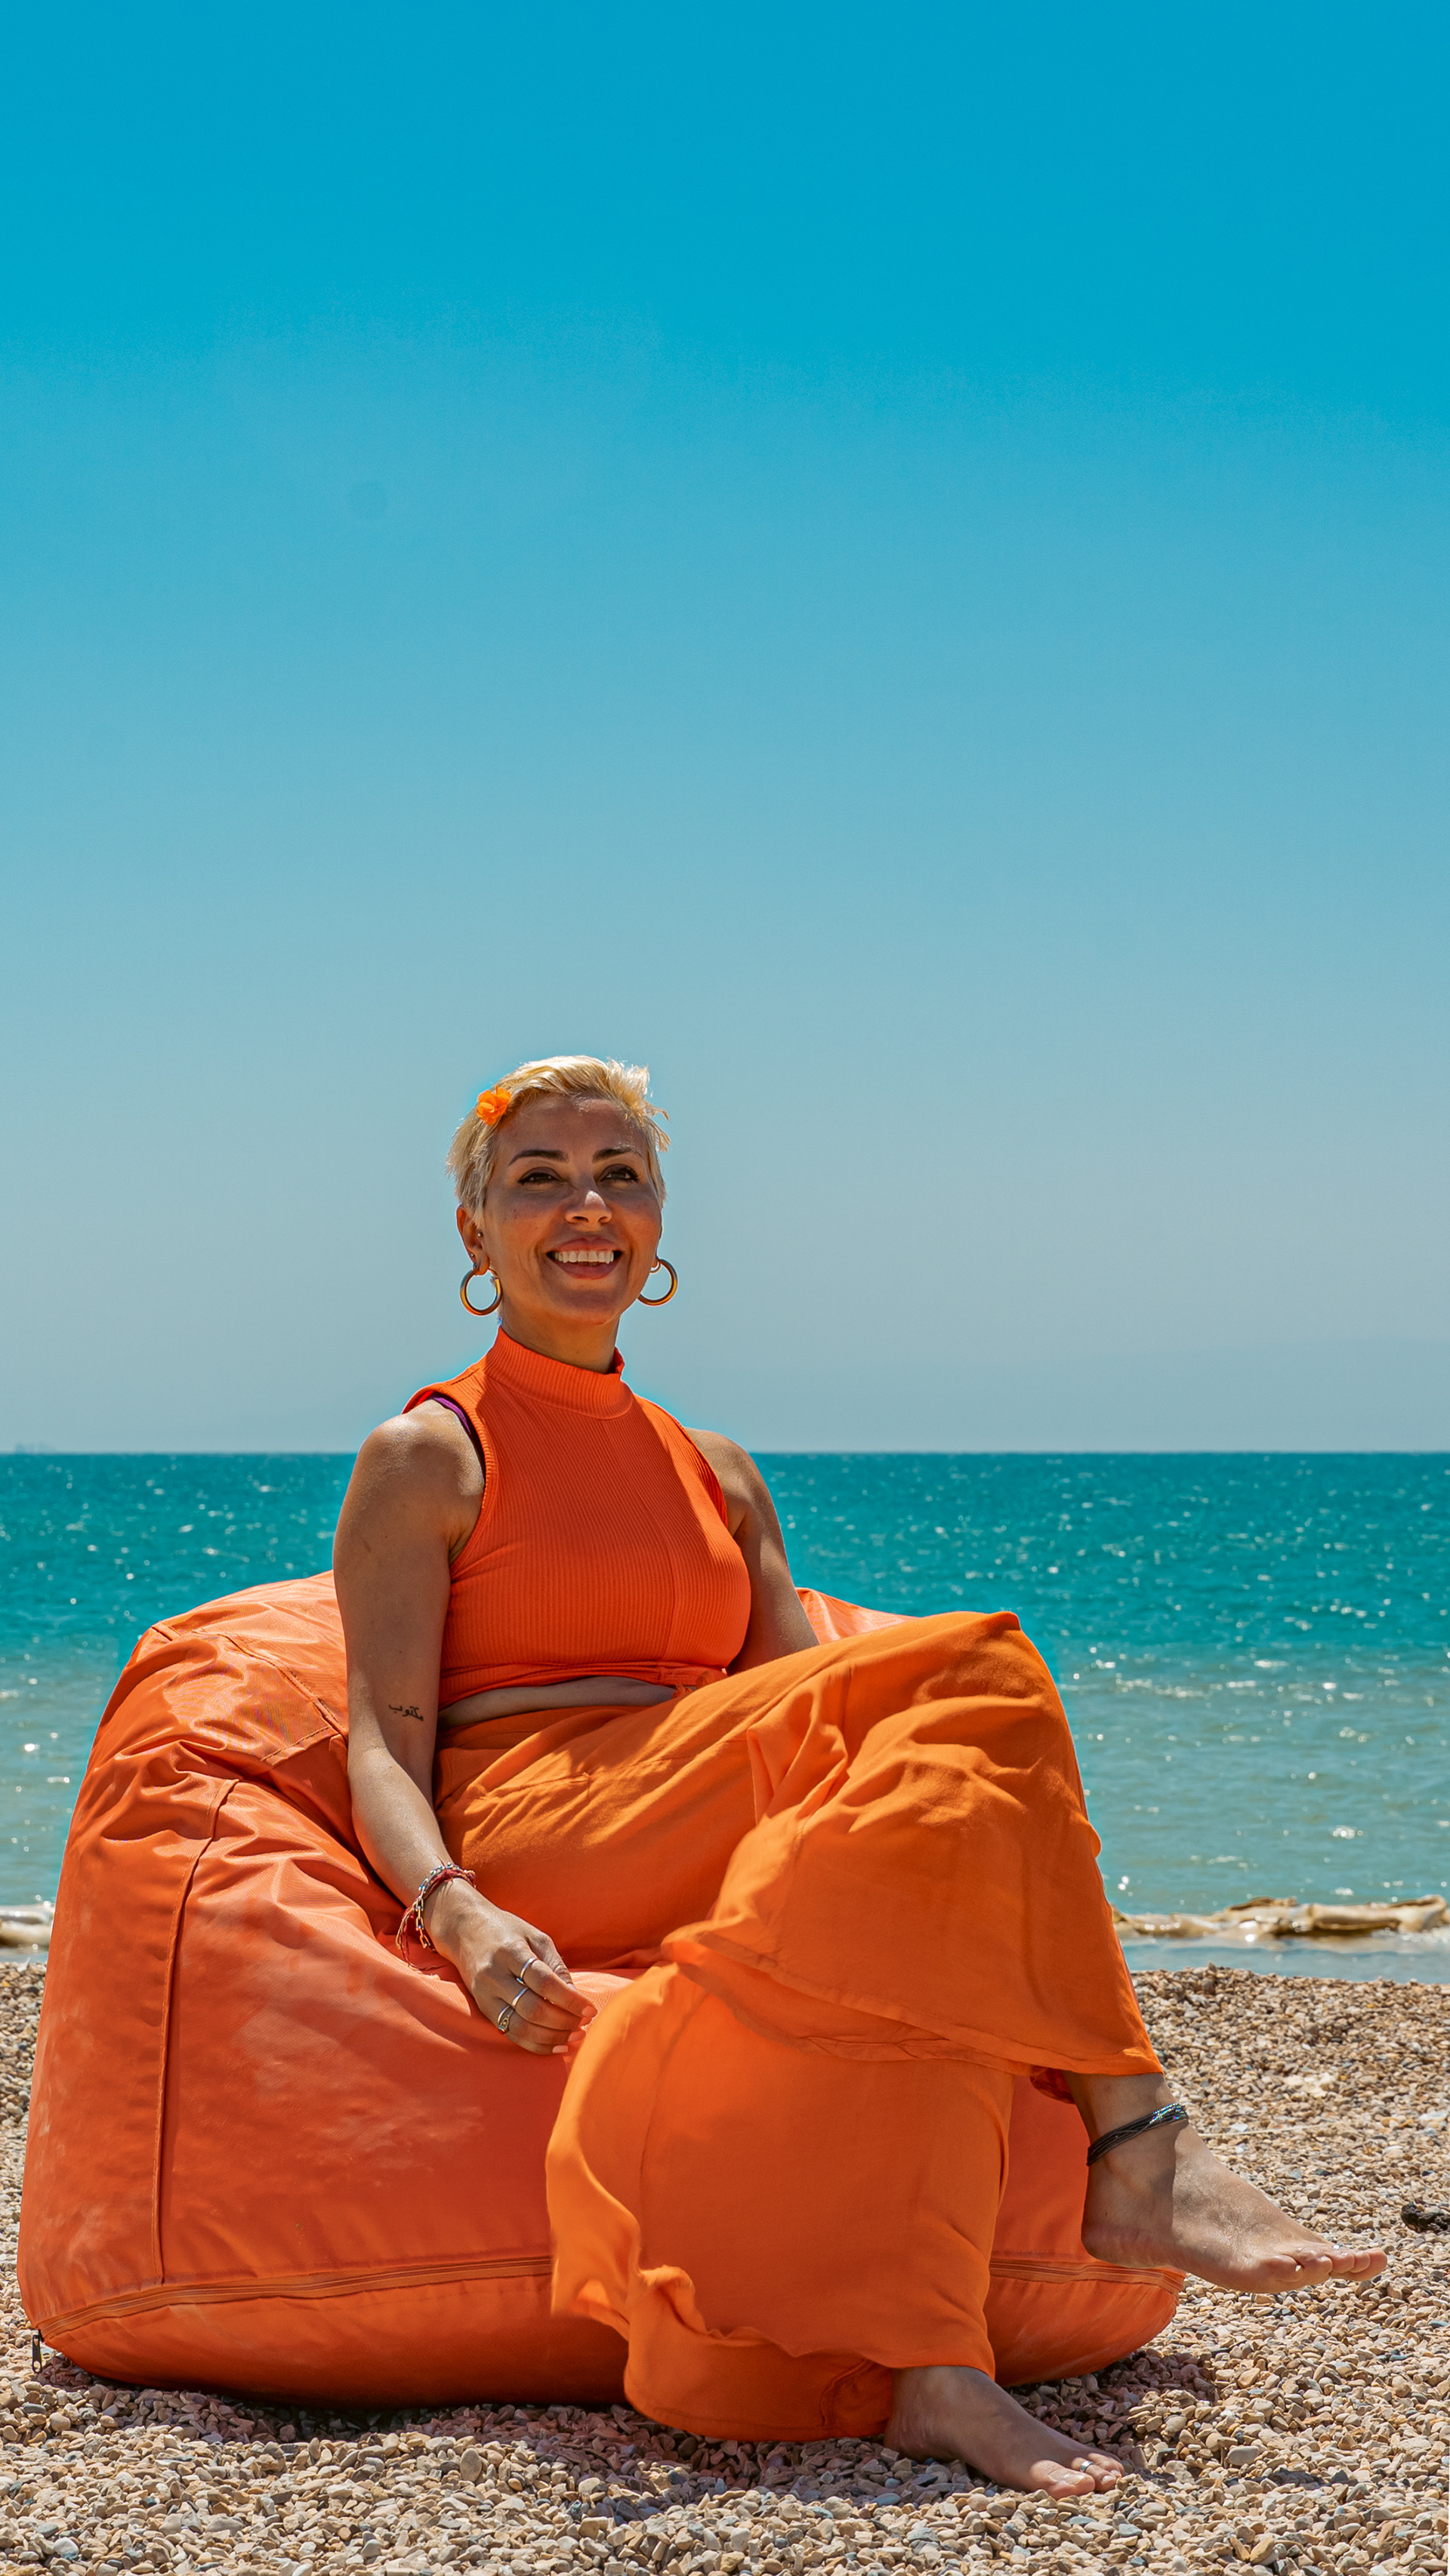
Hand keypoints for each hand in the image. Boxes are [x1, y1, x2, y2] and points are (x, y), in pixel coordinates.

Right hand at [425, 1881, 593, 2055]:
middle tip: (584, 2024)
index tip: (590, 2010)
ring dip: (551, 2038)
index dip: (569, 1999)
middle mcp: (494, 1975)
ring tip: (574, 2037)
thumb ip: (556, 1965)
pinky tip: (555, 2046)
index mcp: (511, 1952)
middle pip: (532, 2008)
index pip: (544, 1982)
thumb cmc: (507, 1931)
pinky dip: (535, 2044)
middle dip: (563, 2022)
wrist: (464, 1930)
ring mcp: (485, 1995)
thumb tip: (576, 1997)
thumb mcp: (535, 1936)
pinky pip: (510, 2034)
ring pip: (520, 2027)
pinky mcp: (483, 2009)